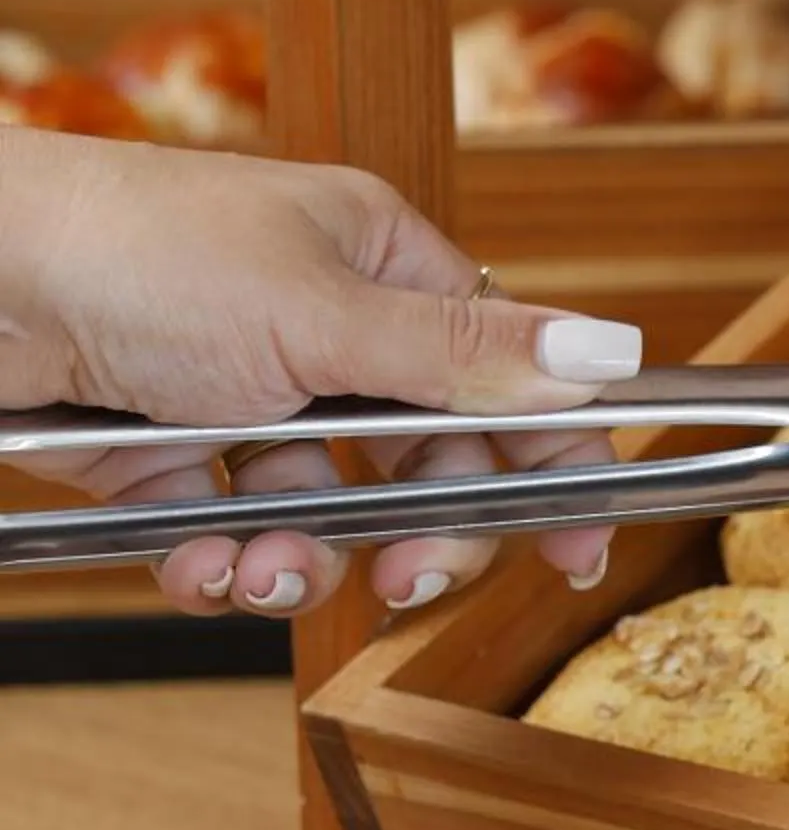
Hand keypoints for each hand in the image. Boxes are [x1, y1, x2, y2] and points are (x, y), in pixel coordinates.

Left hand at [0, 130, 640, 618]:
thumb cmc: (134, 253)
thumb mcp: (324, 313)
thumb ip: (468, 356)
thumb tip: (612, 354)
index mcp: (376, 264)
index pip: (502, 369)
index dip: (547, 457)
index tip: (576, 542)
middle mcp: (317, 327)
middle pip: (422, 459)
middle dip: (417, 529)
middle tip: (410, 576)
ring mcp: (240, 393)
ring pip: (322, 511)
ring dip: (300, 557)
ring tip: (258, 565)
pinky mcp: (165, 454)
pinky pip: (230, 532)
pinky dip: (219, 561)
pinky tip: (197, 559)